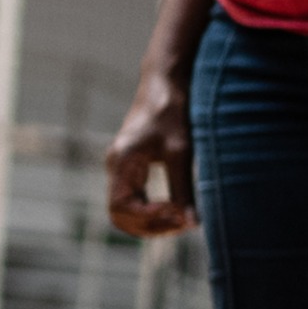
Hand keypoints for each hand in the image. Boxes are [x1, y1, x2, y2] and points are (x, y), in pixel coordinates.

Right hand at [102, 76, 193, 237]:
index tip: (178, 214)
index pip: (121, 208)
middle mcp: (115, 168)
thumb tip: (192, 223)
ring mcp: (122, 169)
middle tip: (183, 224)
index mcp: (121, 163)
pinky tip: (177, 208)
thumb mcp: (181, 150)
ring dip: (152, 221)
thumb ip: (183, 188)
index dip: (149, 218)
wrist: (165, 82)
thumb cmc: (172, 110)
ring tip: (183, 219)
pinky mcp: (132, 168)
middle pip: (121, 216)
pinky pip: (135, 201)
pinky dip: (153, 211)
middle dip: (150, 226)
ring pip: (127, 211)